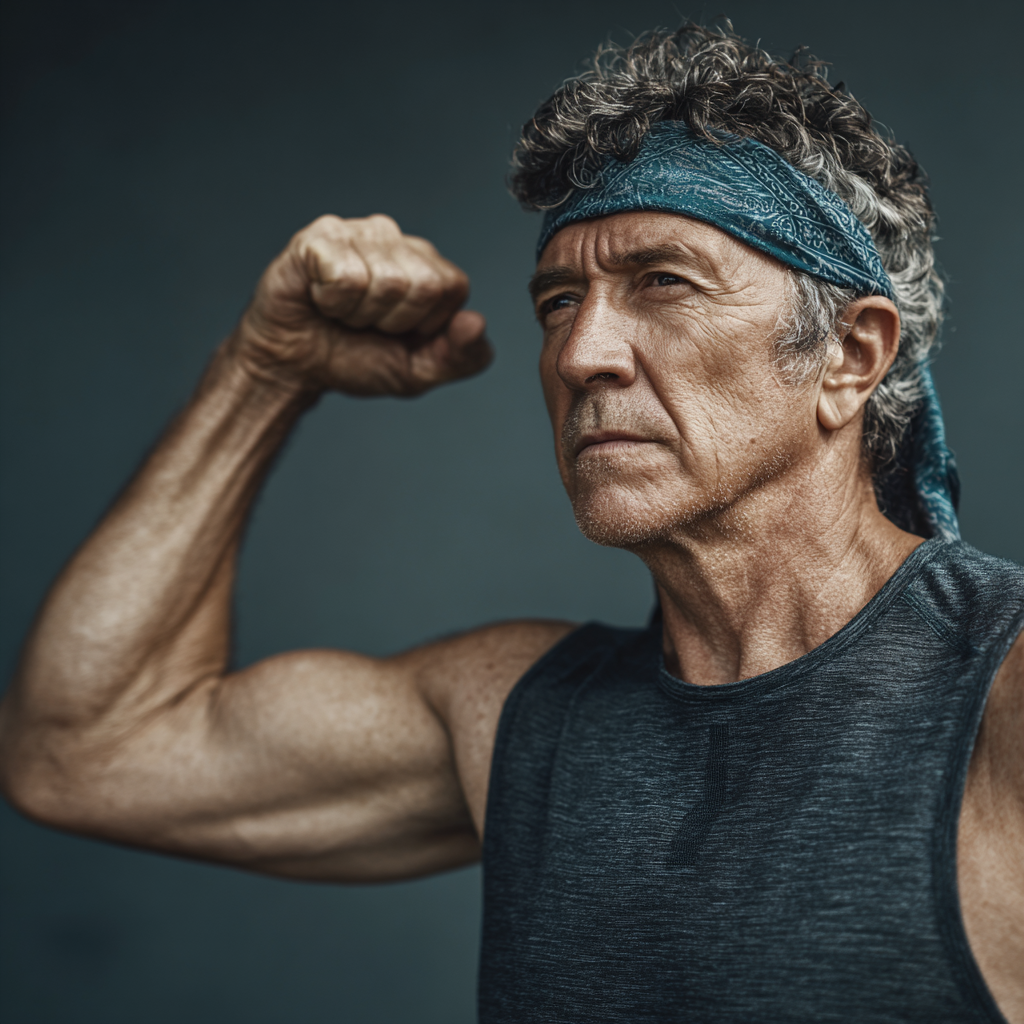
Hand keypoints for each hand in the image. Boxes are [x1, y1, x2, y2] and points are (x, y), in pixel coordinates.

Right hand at [229, 214, 492, 395]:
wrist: (296, 367)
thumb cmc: (356, 360)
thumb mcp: (418, 373)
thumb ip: (462, 357)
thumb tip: (477, 323)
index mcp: (430, 267)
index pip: (452, 288)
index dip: (423, 324)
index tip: (395, 331)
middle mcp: (398, 241)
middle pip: (422, 285)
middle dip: (391, 320)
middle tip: (365, 323)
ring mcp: (359, 232)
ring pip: (385, 281)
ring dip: (358, 314)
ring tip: (342, 311)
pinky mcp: (321, 236)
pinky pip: (345, 275)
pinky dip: (332, 301)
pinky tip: (320, 297)